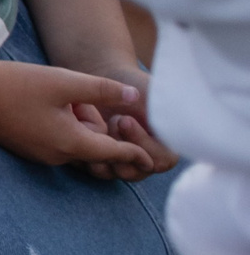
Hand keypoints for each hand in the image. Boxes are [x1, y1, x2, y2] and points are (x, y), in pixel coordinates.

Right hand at [0, 59, 159, 176]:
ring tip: (68, 94)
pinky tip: (50, 100)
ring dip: (80, 122)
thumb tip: (135, 100)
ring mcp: (38, 153)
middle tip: (86, 97)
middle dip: (99, 124)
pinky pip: (56, 140)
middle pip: (94, 146)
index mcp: (70, 144)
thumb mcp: (66, 82)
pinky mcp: (25, 146)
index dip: (136, 153)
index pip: (114, 155)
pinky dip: (63, 123)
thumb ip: (104, 91)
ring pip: (75, 141)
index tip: (153, 157)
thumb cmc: (17, 85)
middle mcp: (56, 156)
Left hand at [66, 63, 179, 180]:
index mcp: (165, 146)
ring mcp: (120, 162)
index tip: (124, 119)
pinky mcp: (97, 159)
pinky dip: (80, 155)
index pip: (160, 159)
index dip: (143, 143)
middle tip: (106, 124)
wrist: (104, 80)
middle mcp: (144, 159)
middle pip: (135, 172)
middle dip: (119, 151)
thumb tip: (180, 122)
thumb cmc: (133, 84)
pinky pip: (88, 167)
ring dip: (98, 156)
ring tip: (89, 129)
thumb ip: (167, 110)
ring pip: (111, 173)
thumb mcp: (153, 93)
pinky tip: (73, 134)